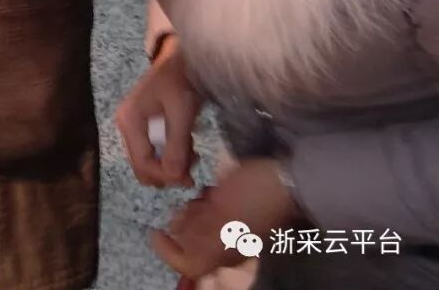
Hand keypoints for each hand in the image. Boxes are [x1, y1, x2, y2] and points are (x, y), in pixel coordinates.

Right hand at [116, 36, 202, 187]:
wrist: (181, 59)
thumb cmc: (181, 81)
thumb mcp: (182, 113)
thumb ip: (177, 145)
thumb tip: (175, 177)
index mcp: (129, 120)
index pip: (143, 163)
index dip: (166, 177)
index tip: (191, 179)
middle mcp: (125, 125)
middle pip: (141, 165)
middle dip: (167, 172)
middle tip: (192, 168)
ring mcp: (132, 125)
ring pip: (148, 161)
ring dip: (171, 164)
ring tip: (193, 153)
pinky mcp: (142, 125)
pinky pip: (153, 151)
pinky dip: (170, 155)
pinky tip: (187, 146)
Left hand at [152, 159, 298, 279]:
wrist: (289, 182)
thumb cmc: (251, 194)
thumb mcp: (220, 208)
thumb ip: (197, 224)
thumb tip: (174, 231)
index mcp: (222, 251)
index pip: (186, 263)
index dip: (166, 250)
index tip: (155, 230)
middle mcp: (228, 249)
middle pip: (193, 245)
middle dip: (185, 224)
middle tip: (189, 205)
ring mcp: (237, 234)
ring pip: (203, 229)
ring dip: (196, 213)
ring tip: (203, 195)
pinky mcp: (242, 219)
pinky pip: (218, 219)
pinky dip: (209, 207)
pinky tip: (213, 191)